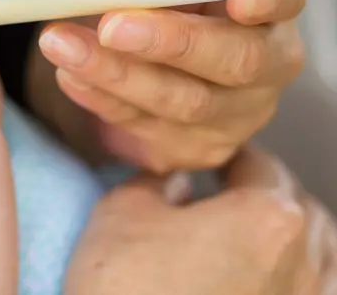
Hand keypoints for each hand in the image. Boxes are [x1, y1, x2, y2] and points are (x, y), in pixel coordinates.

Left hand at [37, 0, 306, 171]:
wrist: (159, 59)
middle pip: (235, 59)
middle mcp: (268, 63)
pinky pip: (145, 128)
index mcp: (271, 5)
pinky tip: (69, 74)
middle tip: (111, 26)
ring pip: (182, 101)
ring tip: (60, 44)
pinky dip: (101, 98)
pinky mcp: (194, 147)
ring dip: (114, 73)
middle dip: (169, 42)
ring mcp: (236, 114)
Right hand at [65, 145, 336, 294]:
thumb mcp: (120, 211)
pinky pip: (318, 294)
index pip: (259, 165)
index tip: (210, 158)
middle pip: (300, 209)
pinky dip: (304, 281)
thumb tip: (176, 182)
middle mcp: (302, 263)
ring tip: (257, 236)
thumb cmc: (127, 290)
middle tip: (229, 191)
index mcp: (267, 216)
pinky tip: (274, 281)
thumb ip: (155, 182)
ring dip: (295, 238)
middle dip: (267, 193)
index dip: (229, 156)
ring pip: (323, 257)